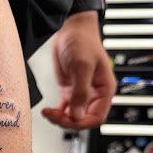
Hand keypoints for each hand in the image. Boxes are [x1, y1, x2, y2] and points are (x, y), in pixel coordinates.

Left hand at [42, 11, 116, 129]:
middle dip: (68, 121)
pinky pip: (64, 109)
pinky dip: (56, 113)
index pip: (97, 117)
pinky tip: (48, 111)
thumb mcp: (82, 67)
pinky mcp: (69, 91)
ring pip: (73, 116)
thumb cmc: (82, 42)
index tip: (68, 120)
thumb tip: (78, 115)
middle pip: (83, 119)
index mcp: (104, 90)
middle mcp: (94, 94)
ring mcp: (81, 93)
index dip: (82, 123)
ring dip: (60, 119)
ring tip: (48, 113)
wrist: (70, 29)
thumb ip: (80, 92)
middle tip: (54, 116)